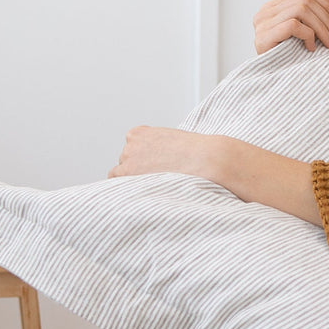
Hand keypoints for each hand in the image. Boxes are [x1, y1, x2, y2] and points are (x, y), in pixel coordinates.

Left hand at [108, 127, 321, 225]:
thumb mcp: (176, 143)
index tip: (158, 170)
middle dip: (137, 173)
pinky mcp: (128, 174)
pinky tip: (147, 195)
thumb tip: (156, 169)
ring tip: (156, 190)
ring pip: (120, 177)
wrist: (210, 159)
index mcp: (139, 133)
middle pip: (124, 165)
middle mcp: (130, 144)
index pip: (129, 152)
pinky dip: (129, 193)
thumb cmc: (200, 153)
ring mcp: (127, 159)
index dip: (144, 164)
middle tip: (159, 182)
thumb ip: (159, 152)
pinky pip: (118, 188)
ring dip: (134, 184)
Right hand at [253, 0, 328, 53]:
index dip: (326, 5)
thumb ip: (301, 5)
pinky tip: (311, 48)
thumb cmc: (287, 56)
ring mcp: (262, 24)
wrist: (270, 83)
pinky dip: (308, 35)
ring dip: (322, 28)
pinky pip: (293, 25)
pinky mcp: (263, 37)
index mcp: (273, 6)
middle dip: (327, 19)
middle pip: (304, 0)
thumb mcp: (297, 30)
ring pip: (301, 10)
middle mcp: (264, 12)